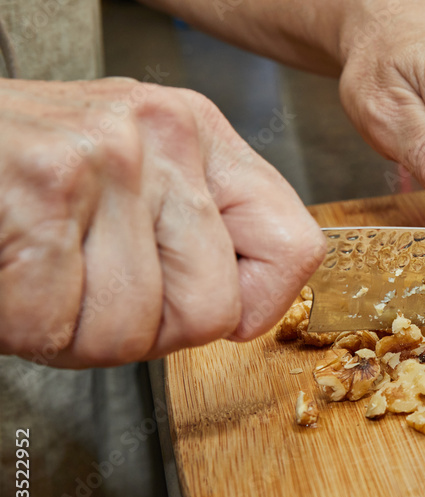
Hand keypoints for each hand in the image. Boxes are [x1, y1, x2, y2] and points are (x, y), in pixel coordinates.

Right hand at [0, 78, 325, 367]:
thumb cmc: (23, 171)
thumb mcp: (134, 175)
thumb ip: (197, 229)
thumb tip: (247, 307)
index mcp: (197, 134)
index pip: (294, 248)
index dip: (256, 306)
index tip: (221, 312)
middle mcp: (160, 138)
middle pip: (211, 311)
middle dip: (147, 328)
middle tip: (94, 288)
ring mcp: (101, 163)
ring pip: (135, 332)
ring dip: (80, 331)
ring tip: (48, 275)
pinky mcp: (38, 199)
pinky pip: (64, 330)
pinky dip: (28, 327)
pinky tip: (16, 277)